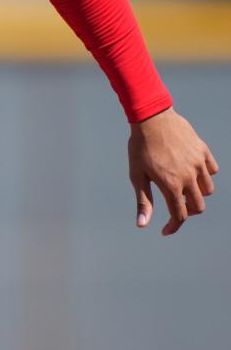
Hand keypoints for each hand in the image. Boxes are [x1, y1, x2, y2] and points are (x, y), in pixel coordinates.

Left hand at [128, 108, 217, 235]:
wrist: (151, 118)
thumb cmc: (140, 147)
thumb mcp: (137, 175)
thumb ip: (143, 201)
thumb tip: (142, 225)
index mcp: (171, 185)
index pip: (179, 215)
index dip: (173, 226)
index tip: (165, 230)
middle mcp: (189, 176)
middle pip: (198, 206)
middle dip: (187, 211)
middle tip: (175, 207)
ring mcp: (199, 163)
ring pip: (208, 189)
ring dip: (197, 194)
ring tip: (183, 189)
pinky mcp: (203, 151)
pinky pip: (212, 170)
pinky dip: (205, 176)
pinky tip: (192, 173)